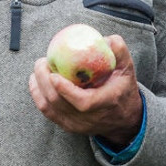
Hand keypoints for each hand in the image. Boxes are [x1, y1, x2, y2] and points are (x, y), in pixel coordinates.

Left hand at [29, 35, 143, 148]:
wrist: (124, 119)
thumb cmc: (124, 89)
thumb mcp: (128, 69)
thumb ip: (118, 51)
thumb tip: (102, 39)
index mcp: (105, 102)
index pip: (83, 102)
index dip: (66, 90)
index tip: (54, 74)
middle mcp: (89, 118)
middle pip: (59, 103)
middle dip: (45, 80)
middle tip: (43, 61)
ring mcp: (77, 124)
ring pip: (50, 108)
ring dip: (39, 86)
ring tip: (39, 68)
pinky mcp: (68, 126)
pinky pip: (47, 112)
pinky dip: (38, 95)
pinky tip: (36, 81)